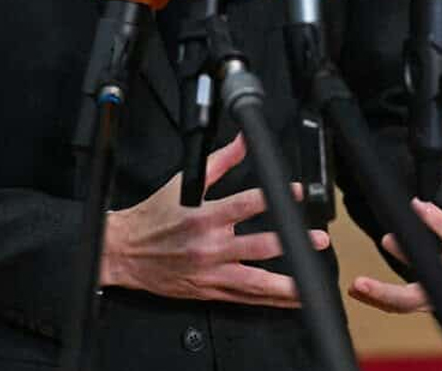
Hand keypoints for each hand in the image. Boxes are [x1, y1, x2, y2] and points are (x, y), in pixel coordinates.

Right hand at [100, 134, 330, 308]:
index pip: (246, 204)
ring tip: (312, 283)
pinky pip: (244, 299)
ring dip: (287, 284)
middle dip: (292, 243)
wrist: (123, 251)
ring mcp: (211, 273)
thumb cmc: (152, 217)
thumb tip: (242, 140)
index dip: (275, 198)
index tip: (297, 193)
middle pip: (258, 246)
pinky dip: (268, 300)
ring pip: (255, 282)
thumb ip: (220, 163)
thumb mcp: (184, 184)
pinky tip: (289, 299)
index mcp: (204, 217)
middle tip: (318, 240)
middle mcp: (209, 247)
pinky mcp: (209, 292)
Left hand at [347, 136, 441, 312]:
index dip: (438, 222)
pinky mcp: (426, 301)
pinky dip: (379, 299)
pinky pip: (402, 305)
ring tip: (361, 283)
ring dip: (387, 292)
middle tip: (388, 239)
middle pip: (436, 267)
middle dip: (411, 254)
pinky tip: (358, 289)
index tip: (419, 205)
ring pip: (415, 296)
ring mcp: (440, 289)